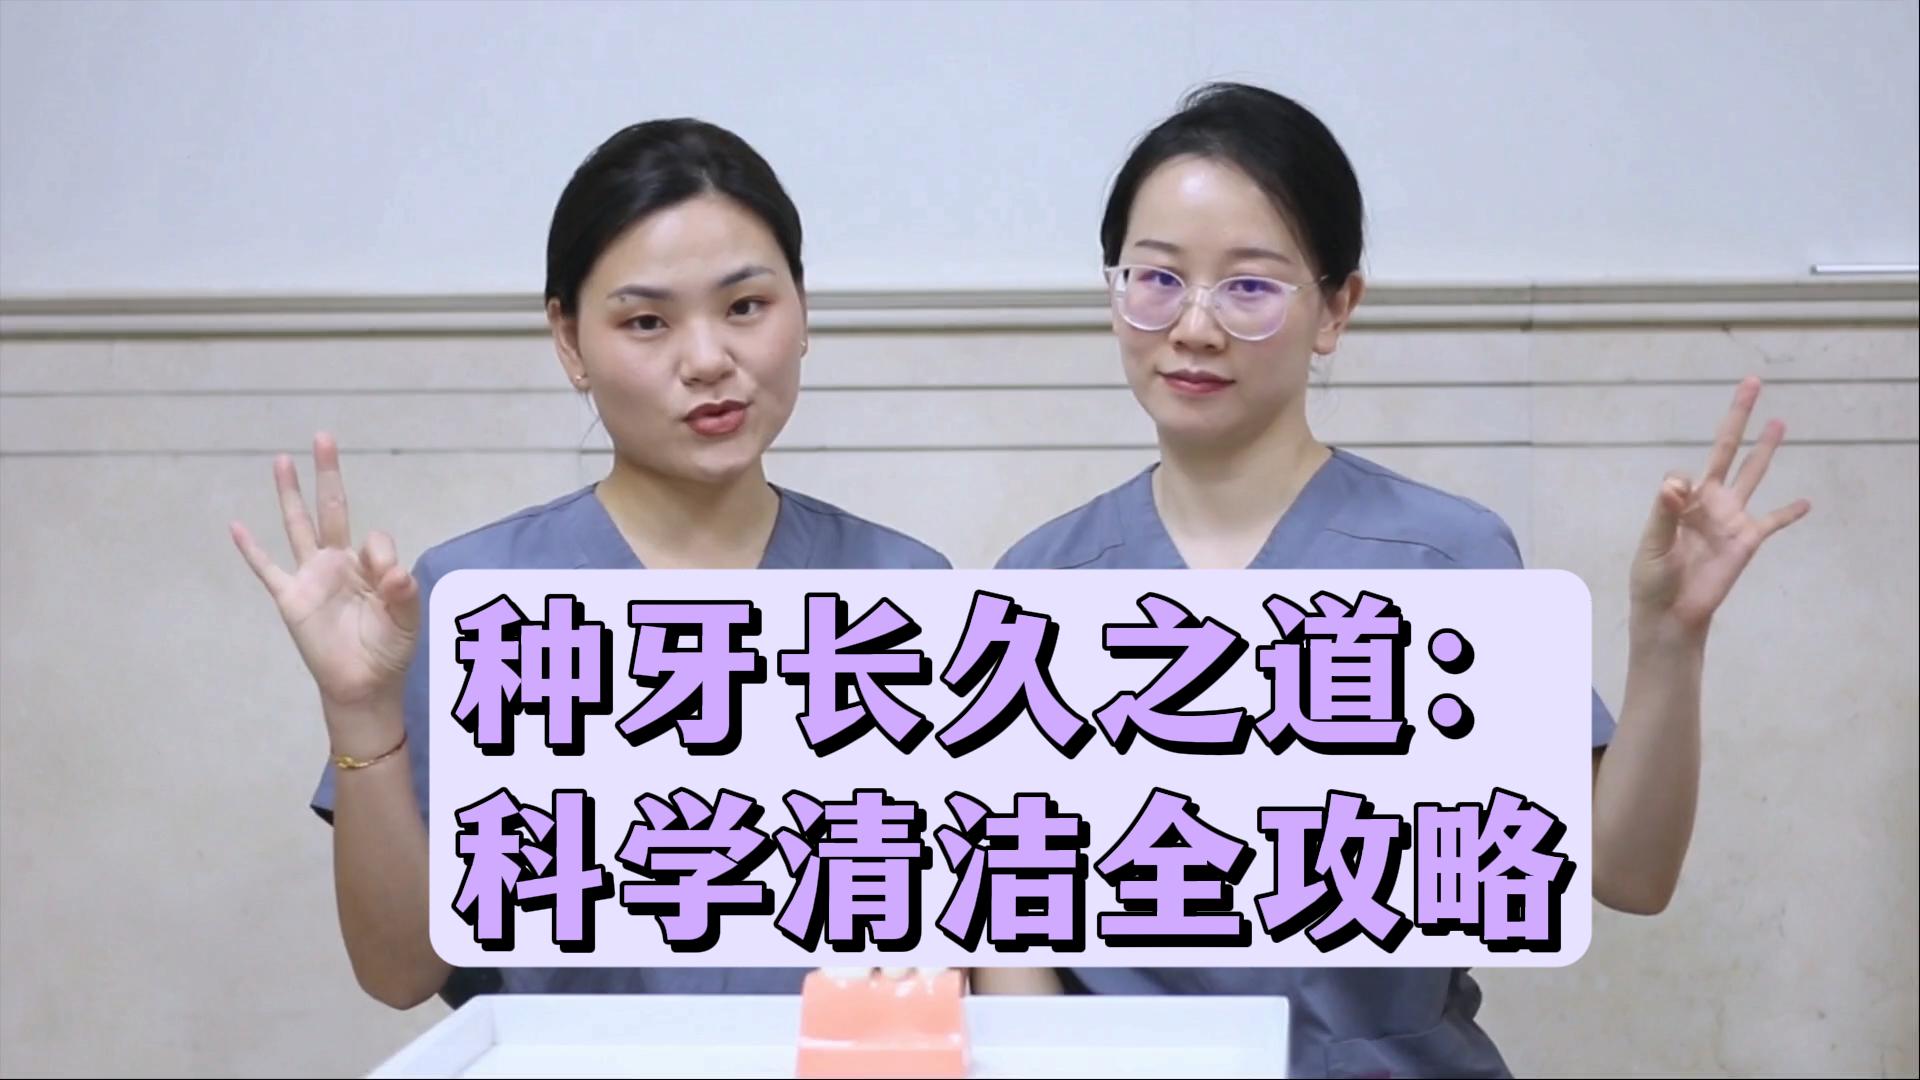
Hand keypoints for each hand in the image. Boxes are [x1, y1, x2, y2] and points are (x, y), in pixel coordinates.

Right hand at [230, 433, 419, 711]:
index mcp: (369, 565)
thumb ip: (403, 593)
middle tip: (324, 437)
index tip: (390, 580)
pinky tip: (236, 526)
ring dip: (289, 494)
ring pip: (298, 526)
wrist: (363, 684)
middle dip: (328, 474)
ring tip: (282, 460)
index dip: (382, 554)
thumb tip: (395, 572)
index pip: (375, 539)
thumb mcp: (405, 620)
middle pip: (331, 509)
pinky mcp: (291, 598)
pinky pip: (268, 569)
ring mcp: (312, 577)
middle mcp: (338, 562)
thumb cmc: (388, 649)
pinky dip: (252, 550)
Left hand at [1630, 376, 1810, 641]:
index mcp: (1681, 500)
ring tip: (1779, 422)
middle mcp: (1709, 501)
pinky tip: (1807, 502)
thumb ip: (1664, 515)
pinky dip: (1789, 513)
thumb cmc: (1653, 578)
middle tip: (1752, 383)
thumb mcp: (1652, 545)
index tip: (1676, 500)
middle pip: (1726, 450)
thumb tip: (1675, 484)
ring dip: (1765, 449)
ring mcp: (1730, 518)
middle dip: (1738, 418)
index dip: (1679, 487)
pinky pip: (1773, 522)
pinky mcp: (1747, 541)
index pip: (1684, 475)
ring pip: (1753, 475)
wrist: (1671, 613)